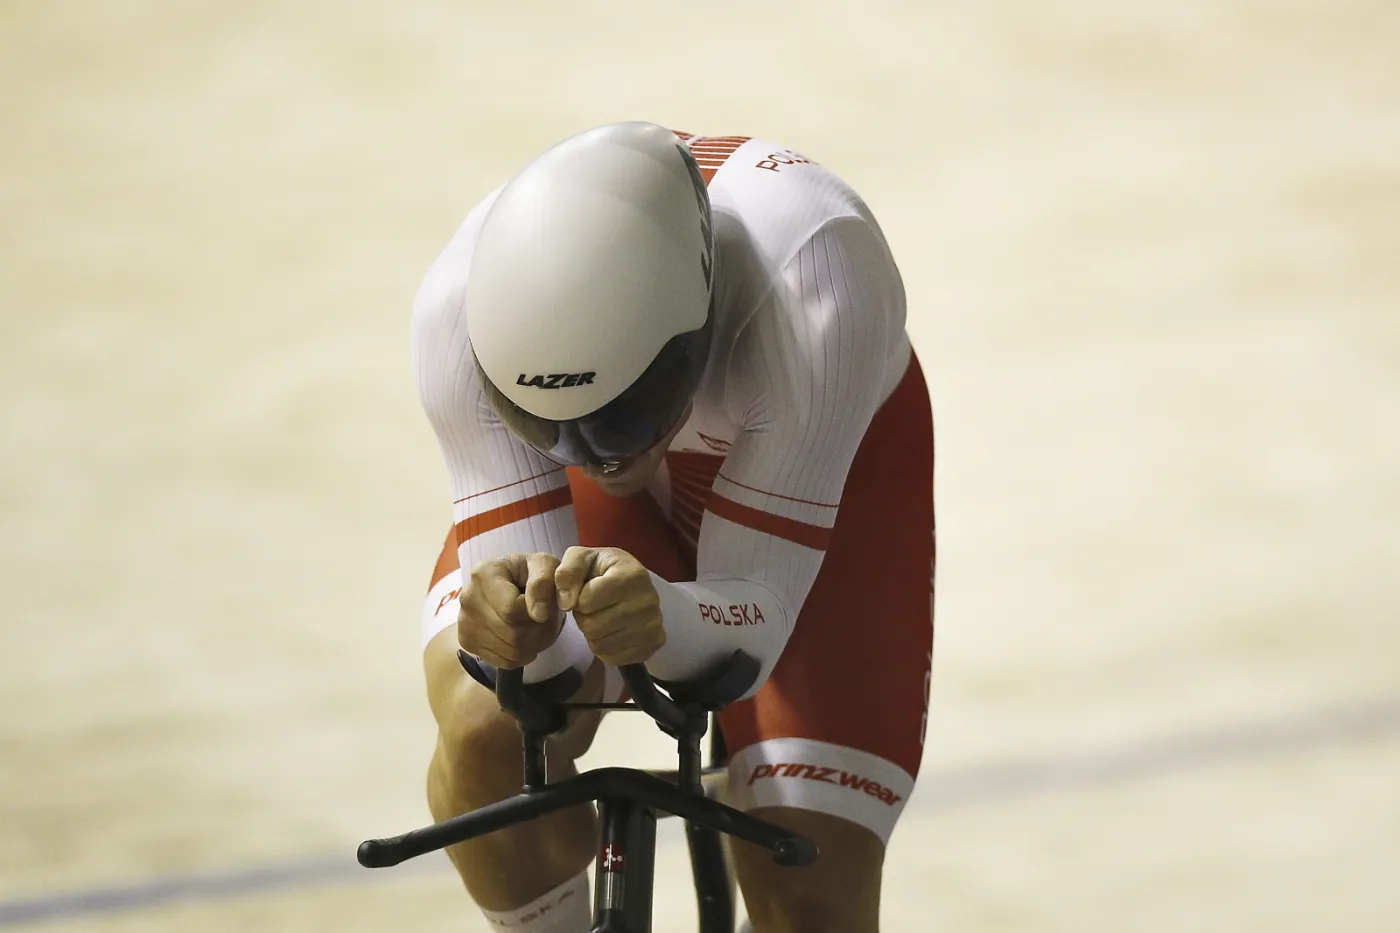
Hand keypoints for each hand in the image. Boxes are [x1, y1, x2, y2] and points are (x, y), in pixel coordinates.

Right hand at [457, 553, 564, 668]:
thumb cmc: (532, 573)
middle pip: (512, 633)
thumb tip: (538, 612)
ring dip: (533, 644)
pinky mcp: (467, 641)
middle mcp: (467, 597)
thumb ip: (544, 582)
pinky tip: (522, 636)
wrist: (516, 584)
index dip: (537, 613)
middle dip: (537, 630)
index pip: (512, 610)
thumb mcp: (546, 566)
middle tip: (542, 618)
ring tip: (533, 625)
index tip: (544, 604)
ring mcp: (464, 622)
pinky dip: (521, 654)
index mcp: (483, 574)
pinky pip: (504, 661)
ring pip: (511, 651)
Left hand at [555, 546, 665, 666]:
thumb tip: (566, 603)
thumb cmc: (603, 569)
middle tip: (592, 608)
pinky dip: (605, 649)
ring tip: (601, 617)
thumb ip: (567, 572)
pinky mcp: (654, 643)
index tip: (585, 591)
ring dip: (593, 634)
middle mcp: (648, 600)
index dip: (577, 599)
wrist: (632, 582)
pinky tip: (612, 631)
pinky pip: (613, 658)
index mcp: (632, 574)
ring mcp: (654, 624)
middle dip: (584, 618)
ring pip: (600, 645)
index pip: (586, 601)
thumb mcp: (581, 558)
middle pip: (593, 626)